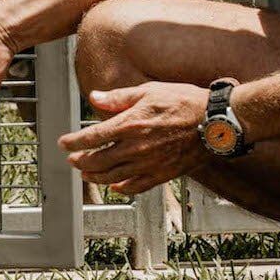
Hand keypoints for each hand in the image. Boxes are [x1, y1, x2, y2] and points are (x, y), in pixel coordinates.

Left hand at [56, 82, 212, 195]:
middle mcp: (136, 147)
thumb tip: (94, 98)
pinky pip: (136, 186)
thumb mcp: (148, 91)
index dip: (73, 142)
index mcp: (130, 124)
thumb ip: (118, 97)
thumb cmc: (184, 102)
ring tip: (86, 174)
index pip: (92, 138)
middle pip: (97, 161)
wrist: (215, 122)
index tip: (64, 143)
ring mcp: (149, 164)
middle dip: (80, 161)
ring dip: (95, 177)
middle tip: (73, 160)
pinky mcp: (162, 174)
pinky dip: (122, 188)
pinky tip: (115, 186)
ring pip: (113, 177)